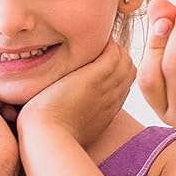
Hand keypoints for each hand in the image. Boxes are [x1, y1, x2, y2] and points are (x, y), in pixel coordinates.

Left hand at [17, 41, 135, 147]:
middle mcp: (113, 98)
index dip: (115, 71)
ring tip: (93, 41)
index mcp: (108, 111)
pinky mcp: (96, 76)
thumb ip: (75, 114)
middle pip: (128, 70)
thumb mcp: (69, 128)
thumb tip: (65, 107)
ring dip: (112, 47)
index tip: (98, 63)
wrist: (47, 137)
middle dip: (117, 57)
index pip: (123, 84)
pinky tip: (90, 38)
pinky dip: (107, 43)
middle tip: (97, 48)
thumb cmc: (49, 136)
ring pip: (124, 59)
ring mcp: (107, 86)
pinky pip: (114, 52)